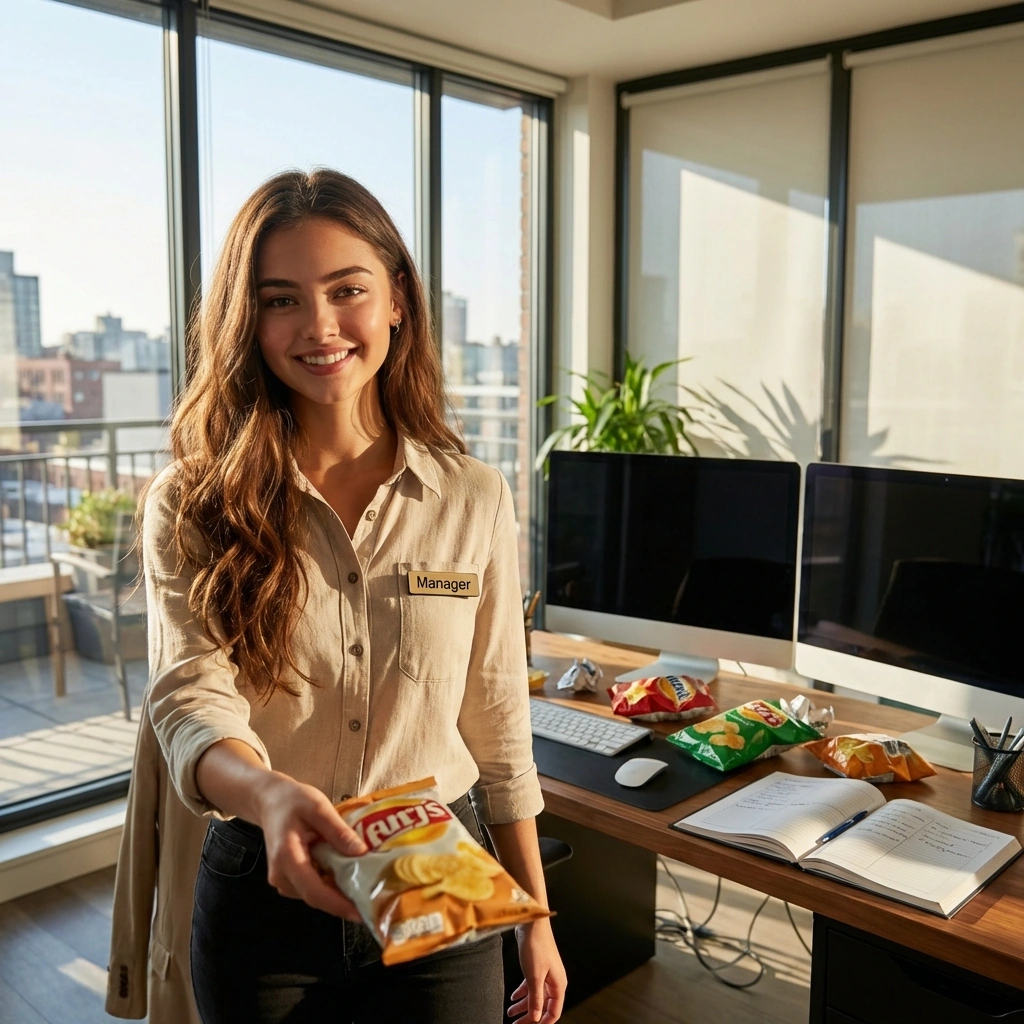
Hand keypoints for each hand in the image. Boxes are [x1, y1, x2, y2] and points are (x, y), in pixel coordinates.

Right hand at [254, 772, 366, 920]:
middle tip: (372, 900)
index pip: (314, 891)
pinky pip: (312, 886)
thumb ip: (338, 831)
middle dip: (344, 901)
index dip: (338, 905)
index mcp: (287, 857)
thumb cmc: (292, 801)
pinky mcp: (288, 878)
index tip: (361, 912)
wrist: (269, 800)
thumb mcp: (319, 807)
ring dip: (338, 892)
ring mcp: (283, 879)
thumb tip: (360, 853)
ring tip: (365, 885)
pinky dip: (330, 884)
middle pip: (316, 897)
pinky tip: (346, 874)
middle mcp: (281, 875)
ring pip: (315, 894)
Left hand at [508, 919, 565, 1022]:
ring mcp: (546, 973)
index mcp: (558, 985)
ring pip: (536, 995)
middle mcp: (554, 980)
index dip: (543, 1023)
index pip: (554, 1012)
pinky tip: (513, 997)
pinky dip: (522, 992)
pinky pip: (531, 985)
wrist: (532, 923)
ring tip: (510, 1012)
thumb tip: (536, 1018)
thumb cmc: (536, 946)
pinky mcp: (537, 966)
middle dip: (530, 1016)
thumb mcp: (534, 977)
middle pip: (543, 1006)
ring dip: (523, 1005)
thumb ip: (535, 999)